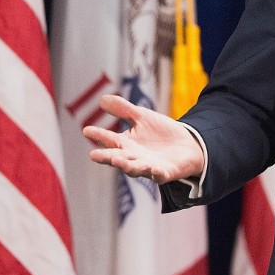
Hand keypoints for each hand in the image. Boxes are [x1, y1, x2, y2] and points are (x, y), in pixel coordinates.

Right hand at [83, 94, 205, 183]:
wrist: (188, 144)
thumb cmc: (160, 132)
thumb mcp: (142, 117)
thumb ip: (124, 110)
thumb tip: (102, 99)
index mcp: (126, 145)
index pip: (109, 140)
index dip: (99, 135)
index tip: (87, 129)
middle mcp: (134, 158)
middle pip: (118, 158)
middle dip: (106, 157)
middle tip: (94, 155)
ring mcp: (148, 167)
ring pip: (135, 169)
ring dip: (127, 166)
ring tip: (117, 160)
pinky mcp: (165, 173)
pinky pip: (160, 175)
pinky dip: (156, 173)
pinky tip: (154, 169)